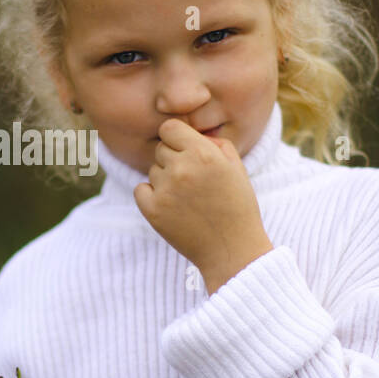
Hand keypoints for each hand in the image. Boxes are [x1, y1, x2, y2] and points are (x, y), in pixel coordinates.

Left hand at [134, 120, 273, 292]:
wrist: (233, 250)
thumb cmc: (238, 206)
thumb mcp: (236, 168)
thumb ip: (215, 143)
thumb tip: (192, 133)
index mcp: (203, 153)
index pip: (169, 127)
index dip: (176, 137)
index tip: (184, 150)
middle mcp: (182, 168)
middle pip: (160, 149)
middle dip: (173, 159)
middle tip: (192, 180)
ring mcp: (165, 190)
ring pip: (153, 170)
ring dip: (165, 179)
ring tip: (188, 198)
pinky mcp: (153, 210)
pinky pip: (140, 189)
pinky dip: (151, 195)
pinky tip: (171, 205)